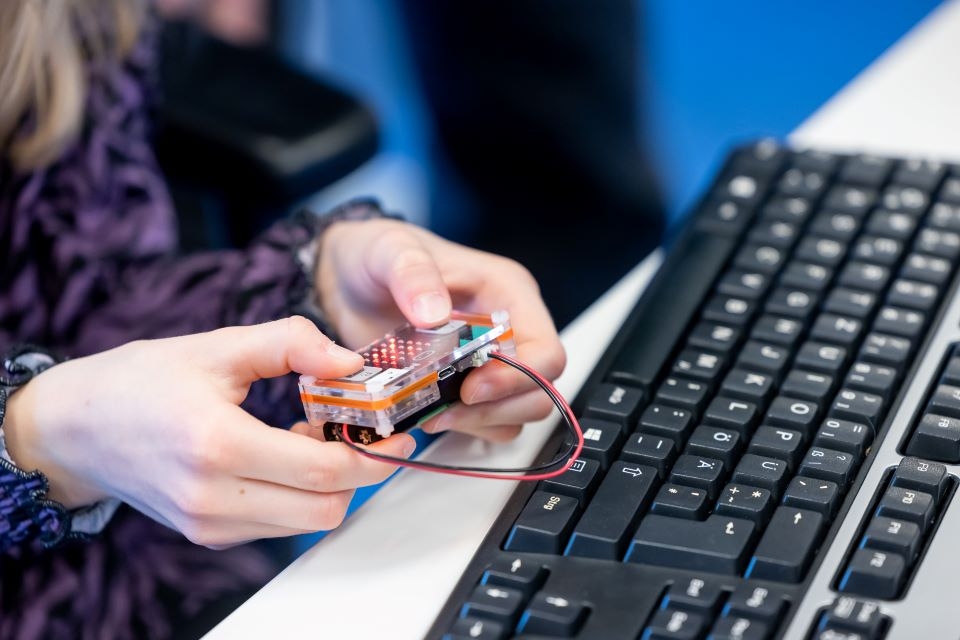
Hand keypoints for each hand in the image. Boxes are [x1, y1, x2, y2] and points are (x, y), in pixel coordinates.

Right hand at [3, 317, 413, 547]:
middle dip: (360, 472)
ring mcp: (209, 523)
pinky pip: (279, 524)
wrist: (74, 428)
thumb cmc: (140, 382)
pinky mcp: (208, 534)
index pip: (322, 470)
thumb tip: (351, 361)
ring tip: (315, 435)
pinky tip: (285, 453)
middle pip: (325, 508)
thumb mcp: (217, 346)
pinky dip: (299, 494)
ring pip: (306, 522)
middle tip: (365, 432)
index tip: (398, 432)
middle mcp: (213, 495)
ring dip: (329, 484)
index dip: (372, 453)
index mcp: (217, 443)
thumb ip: (291, 344)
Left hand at [317, 219, 565, 441]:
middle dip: (498, 408)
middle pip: (540, 390)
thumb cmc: (377, 254)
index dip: (519, 378)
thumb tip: (435, 313)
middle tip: (448, 410)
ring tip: (433, 413)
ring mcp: (490, 361)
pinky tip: (428, 414)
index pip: (546, 351)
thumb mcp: (390, 250)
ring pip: (517, 412)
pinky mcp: (467, 385)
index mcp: (508, 293)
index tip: (471, 388)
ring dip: (479, 422)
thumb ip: (414, 274)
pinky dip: (463, 427)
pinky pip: (486, 422)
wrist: (347, 277)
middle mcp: (509, 330)